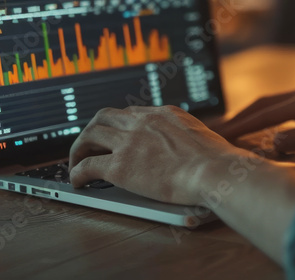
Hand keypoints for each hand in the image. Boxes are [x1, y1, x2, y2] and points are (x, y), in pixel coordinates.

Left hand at [68, 105, 244, 204]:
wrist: (215, 171)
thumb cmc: (218, 160)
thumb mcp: (203, 136)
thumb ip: (190, 137)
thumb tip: (196, 148)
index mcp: (163, 114)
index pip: (130, 113)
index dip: (118, 124)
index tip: (115, 134)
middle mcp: (142, 122)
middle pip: (104, 117)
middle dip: (93, 130)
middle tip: (89, 144)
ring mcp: (129, 143)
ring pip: (89, 136)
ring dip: (79, 148)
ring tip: (76, 161)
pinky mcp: (120, 167)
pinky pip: (87, 166)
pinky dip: (77, 172)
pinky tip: (77, 181)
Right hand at [213, 87, 294, 152]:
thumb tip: (273, 142)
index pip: (262, 114)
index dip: (240, 126)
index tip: (219, 135)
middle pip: (262, 104)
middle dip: (240, 117)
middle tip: (219, 130)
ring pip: (273, 102)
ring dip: (253, 113)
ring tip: (237, 125)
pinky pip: (284, 104)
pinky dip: (269, 112)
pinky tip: (270, 121)